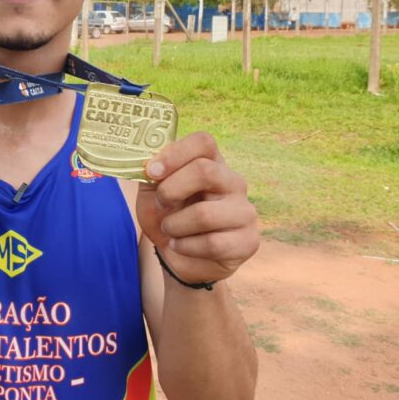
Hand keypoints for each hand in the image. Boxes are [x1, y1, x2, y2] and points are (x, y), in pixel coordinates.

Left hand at [135, 132, 258, 284]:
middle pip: (205, 171)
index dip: (174, 154)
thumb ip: (152, 173)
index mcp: (211, 163)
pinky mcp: (248, 241)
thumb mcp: (152, 192)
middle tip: (160, 205)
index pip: (203, 142)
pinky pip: (212, 243)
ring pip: (204, 214)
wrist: (177, 257)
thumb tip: (149, 162)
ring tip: (170, 230)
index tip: (151, 171)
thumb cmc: (167, 217)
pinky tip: (181, 246)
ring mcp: (245, 212)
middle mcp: (233, 182)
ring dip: (174, 225)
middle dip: (170, 191)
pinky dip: (185, 247)